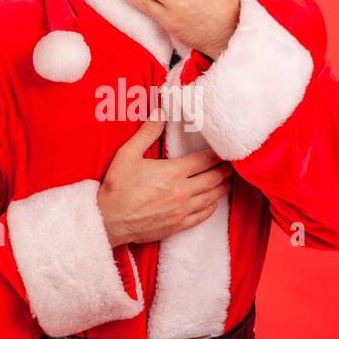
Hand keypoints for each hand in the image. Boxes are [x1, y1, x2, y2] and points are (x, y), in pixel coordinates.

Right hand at [96, 115, 233, 247]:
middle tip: (230, 166)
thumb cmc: (116, 187)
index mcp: (173, 172)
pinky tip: (212, 203)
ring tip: (226, 182)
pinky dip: (211, 208)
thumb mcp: (128, 154)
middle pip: (213, 179)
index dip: (216, 154)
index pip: (204, 160)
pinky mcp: (178, 225)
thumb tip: (160, 112)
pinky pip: (202, 216)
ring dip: (221, 188)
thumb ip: (147, 132)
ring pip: (211, 198)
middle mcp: (182, 191)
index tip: (223, 150)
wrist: (109, 220)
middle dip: (224, 171)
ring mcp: (181, 210)